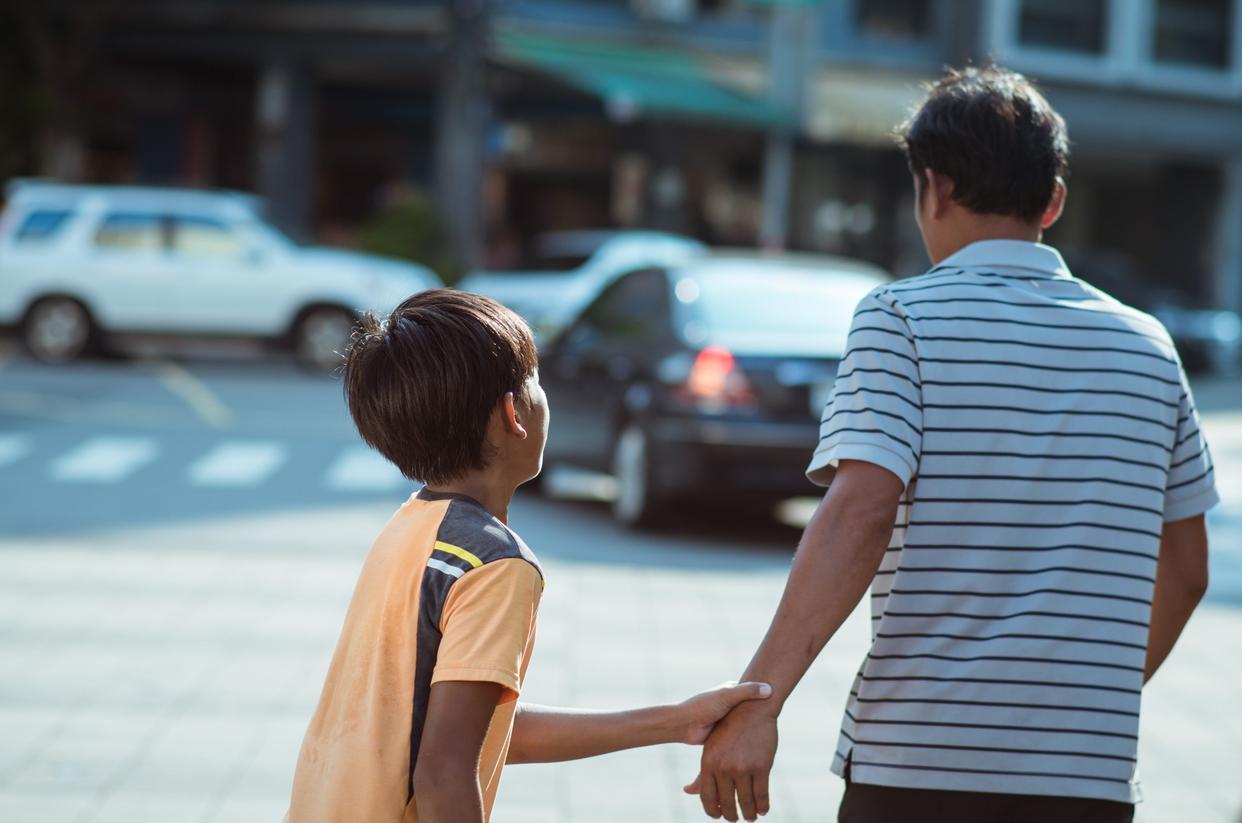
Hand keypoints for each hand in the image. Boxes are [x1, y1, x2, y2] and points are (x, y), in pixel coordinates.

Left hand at [677, 681, 771, 745]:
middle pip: (751, 708)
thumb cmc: (702, 707)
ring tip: (772, 732)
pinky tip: (760, 744)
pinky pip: (740, 735)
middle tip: (778, 717)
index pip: (753, 692)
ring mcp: (727, 719)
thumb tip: (769, 689)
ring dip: (755, 728)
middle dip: (761, 713)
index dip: (765, 695)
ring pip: (746, 723)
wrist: (683, 725)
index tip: (778, 697)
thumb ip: (747, 692)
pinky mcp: (725, 734)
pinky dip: (748, 739)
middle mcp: (730, 704)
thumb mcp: (726, 696)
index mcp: (731, 691)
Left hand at [683, 701, 777, 821]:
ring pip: (746, 801)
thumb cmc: (727, 727)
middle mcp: (724, 767)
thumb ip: (702, 773)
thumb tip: (688, 791)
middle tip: (735, 819)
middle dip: (731, 815)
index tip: (717, 815)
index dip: (712, 810)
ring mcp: (743, 767)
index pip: (707, 797)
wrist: (750, 708)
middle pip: (726, 804)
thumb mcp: (711, 748)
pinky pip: (762, 793)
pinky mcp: (761, 766)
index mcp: (708, 762)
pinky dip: (763, 804)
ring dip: (749, 813)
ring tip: (751, 817)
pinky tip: (763, 809)